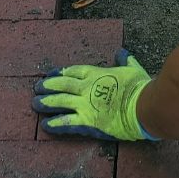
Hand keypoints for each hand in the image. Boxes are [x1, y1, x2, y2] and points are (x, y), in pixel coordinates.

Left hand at [32, 49, 155, 140]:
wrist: (143, 106)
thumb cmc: (140, 87)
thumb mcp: (133, 68)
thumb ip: (125, 60)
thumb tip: (121, 52)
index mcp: (97, 74)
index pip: (73, 71)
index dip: (60, 72)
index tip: (50, 74)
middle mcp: (87, 88)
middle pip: (62, 85)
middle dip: (48, 86)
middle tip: (37, 87)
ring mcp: (85, 105)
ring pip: (60, 102)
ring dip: (46, 103)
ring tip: (35, 104)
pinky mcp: (87, 122)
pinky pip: (66, 123)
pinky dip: (55, 124)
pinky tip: (45, 125)